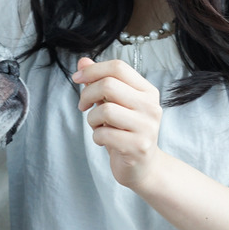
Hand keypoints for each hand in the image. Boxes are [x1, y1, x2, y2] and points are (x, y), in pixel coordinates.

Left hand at [74, 57, 162, 189]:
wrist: (143, 168)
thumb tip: (82, 61)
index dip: (92, 70)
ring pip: (104, 110)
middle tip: (83, 107)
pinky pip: (103, 134)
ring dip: (91, 119)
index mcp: (147, 91)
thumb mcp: (114, 105)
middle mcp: (150, 106)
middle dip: (87, 94)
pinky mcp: (137, 147)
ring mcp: (146, 127)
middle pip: (108, 85)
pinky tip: (103, 141)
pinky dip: (96, 137)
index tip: (77, 79)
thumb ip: (100, 82)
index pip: (118, 68)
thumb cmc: (126, 133)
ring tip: (97, 127)